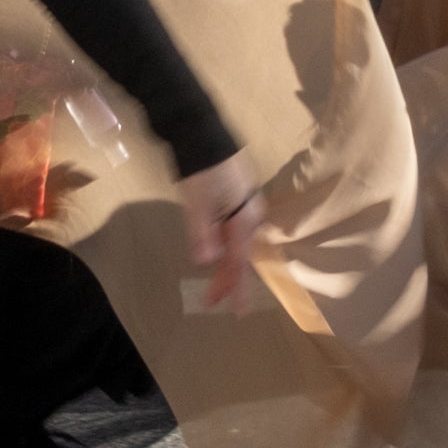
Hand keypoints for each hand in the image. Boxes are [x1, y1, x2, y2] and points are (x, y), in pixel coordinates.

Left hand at [178, 153, 263, 311]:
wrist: (203, 134)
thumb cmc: (203, 170)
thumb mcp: (198, 203)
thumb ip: (202, 233)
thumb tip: (205, 261)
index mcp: (245, 219)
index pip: (239, 263)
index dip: (234, 289)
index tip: (236, 313)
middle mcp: (250, 216)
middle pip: (239, 256)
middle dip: (227, 280)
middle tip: (212, 301)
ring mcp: (244, 208)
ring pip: (235, 245)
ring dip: (224, 266)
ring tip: (214, 285)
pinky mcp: (235, 200)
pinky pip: (231, 232)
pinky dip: (222, 247)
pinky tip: (214, 255)